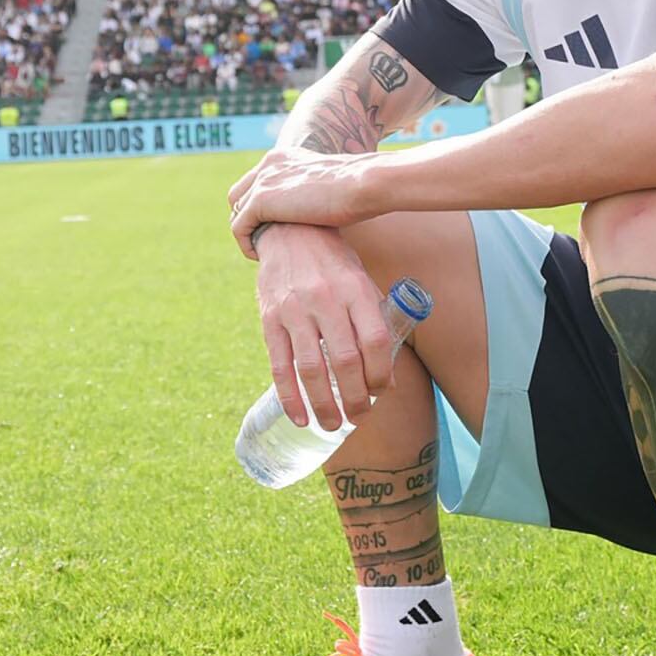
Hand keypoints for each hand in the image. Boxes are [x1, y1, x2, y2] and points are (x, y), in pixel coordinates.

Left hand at [228, 150, 374, 259]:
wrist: (364, 184)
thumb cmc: (359, 189)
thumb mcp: (330, 185)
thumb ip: (314, 192)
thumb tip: (318, 211)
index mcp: (284, 156)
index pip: (256, 181)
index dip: (259, 207)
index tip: (272, 228)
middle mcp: (269, 164)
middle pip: (239, 194)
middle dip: (246, 218)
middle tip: (262, 241)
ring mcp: (263, 181)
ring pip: (236, 212)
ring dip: (246, 233)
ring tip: (262, 250)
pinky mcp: (260, 201)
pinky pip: (238, 227)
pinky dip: (245, 243)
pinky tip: (259, 256)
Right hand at [249, 225, 394, 431]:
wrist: (287, 229)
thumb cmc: (333, 262)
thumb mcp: (360, 280)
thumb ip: (373, 323)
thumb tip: (386, 378)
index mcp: (354, 289)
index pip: (374, 340)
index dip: (381, 373)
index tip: (382, 391)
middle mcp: (325, 299)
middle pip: (345, 360)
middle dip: (356, 397)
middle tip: (361, 417)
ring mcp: (294, 310)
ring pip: (311, 369)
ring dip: (325, 404)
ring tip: (335, 425)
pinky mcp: (269, 319)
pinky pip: (279, 366)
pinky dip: (290, 397)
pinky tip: (300, 418)